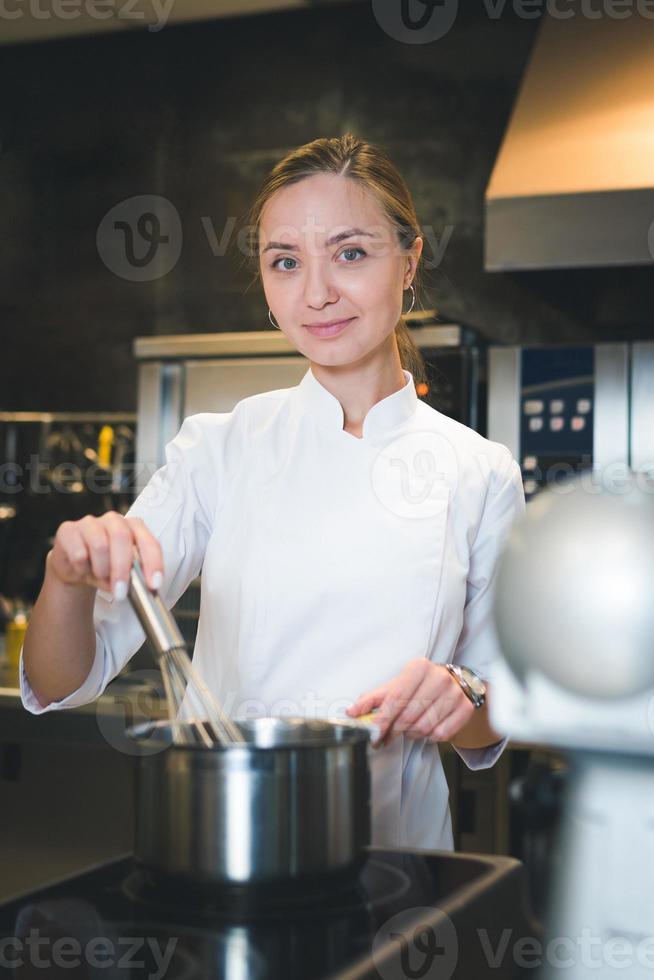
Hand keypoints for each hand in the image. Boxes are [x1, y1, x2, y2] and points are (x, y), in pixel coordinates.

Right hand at [48, 512, 162, 599]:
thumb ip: (132, 577)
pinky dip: (82, 568)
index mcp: (134, 527)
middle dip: (122, 568)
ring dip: (101, 569)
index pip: (148, 541)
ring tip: (99, 576)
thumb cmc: (104, 566)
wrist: (75, 566)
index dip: (153, 562)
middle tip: (121, 591)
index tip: (153, 584)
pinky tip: (82, 568)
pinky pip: (78, 552)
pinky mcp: (68, 530)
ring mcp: (90, 522)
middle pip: (122, 537)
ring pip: (99, 545)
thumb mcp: (122, 575)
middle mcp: (114, 520)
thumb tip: (139, 588)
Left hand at [346, 658, 475, 747]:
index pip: (396, 699)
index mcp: (419, 667)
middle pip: (408, 716)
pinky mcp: (465, 708)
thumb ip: (372, 699)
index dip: (382, 720)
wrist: (453, 682)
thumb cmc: (418, 685)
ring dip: (411, 734)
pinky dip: (429, 737)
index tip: (373, 734)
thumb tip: (351, 712)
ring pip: (424, 727)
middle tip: (386, 736)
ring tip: (408, 728)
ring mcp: (454, 693)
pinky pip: (441, 734)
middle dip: (394, 731)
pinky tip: (427, 728)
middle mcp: (439, 677)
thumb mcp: (395, 686)